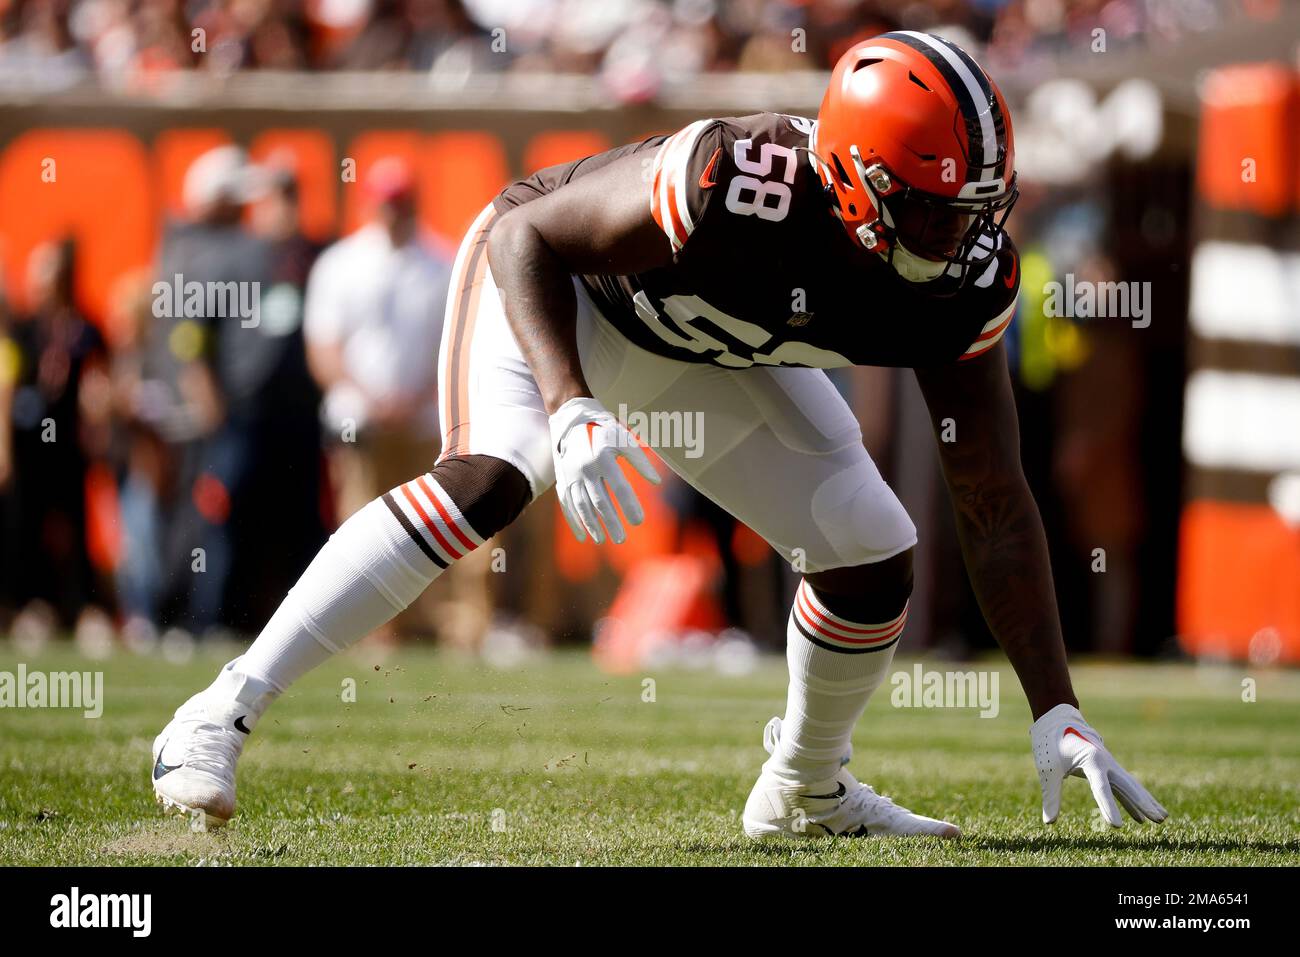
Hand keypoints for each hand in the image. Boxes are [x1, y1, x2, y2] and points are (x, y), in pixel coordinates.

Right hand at [549, 396, 659, 543]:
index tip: (639, 521)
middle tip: (621, 539)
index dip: (629, 505)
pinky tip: (583, 536)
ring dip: (592, 525)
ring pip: (581, 505)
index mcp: (602, 457)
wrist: (572, 418)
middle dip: (611, 522)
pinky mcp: (562, 480)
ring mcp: (570, 476)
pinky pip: (566, 504)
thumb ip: (640, 460)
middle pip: (599, 501)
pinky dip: (574, 521)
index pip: (619, 487)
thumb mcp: (624, 438)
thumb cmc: (604, 428)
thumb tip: (656, 481)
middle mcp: (585, 469)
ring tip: (603, 540)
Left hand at [1030, 703, 1166, 826]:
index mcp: (1091, 760)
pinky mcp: (1107, 771)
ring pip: (1131, 787)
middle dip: (1144, 803)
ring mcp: (1109, 766)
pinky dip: (1132, 803)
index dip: (1108, 807)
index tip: (1116, 826)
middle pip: (1128, 786)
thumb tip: (1049, 822)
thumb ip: (1051, 795)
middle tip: (1160, 819)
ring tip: (1162, 820)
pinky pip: (1123, 790)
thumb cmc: (1052, 744)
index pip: (1101, 788)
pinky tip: (1141, 818)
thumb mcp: (1049, 769)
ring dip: (1145, 803)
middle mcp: (1106, 763)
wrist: (1058, 722)